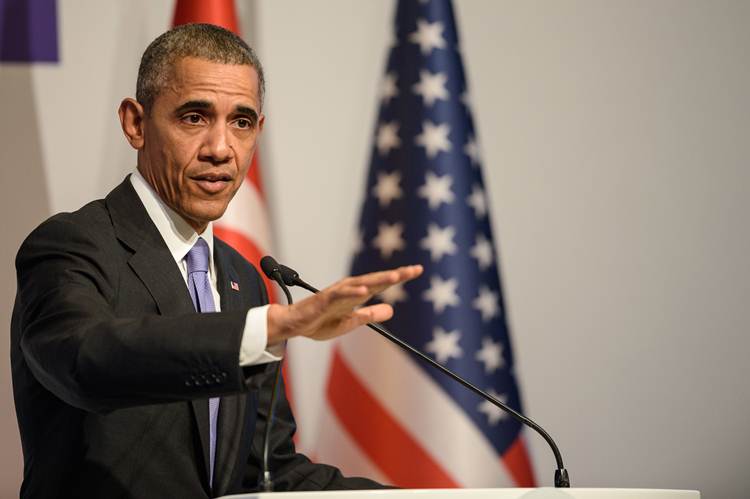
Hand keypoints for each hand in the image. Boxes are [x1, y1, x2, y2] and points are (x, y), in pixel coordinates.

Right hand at [266, 265, 422, 343]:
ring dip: (378, 280)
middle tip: (414, 270)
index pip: (381, 284)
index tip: (417, 270)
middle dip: (395, 275)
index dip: (399, 277)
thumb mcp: (351, 322)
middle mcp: (349, 289)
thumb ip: (370, 315)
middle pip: (376, 280)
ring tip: (395, 277)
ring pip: (361, 284)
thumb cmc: (320, 322)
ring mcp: (337, 293)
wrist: (295, 326)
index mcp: (356, 294)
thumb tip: (391, 310)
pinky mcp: (325, 300)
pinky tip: (364, 291)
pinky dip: (352, 292)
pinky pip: (340, 295)